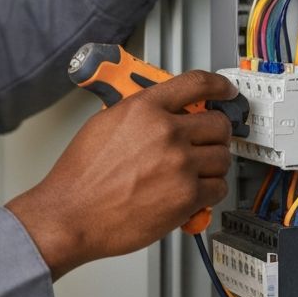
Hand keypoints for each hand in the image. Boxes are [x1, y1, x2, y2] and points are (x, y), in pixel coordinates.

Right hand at [5, 70, 235, 279]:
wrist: (73, 213)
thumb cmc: (81, 176)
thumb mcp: (103, 125)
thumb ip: (138, 113)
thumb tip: (160, 111)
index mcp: (143, 109)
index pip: (196, 84)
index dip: (218, 86)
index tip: (224, 91)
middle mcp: (165, 132)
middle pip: (218, 123)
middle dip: (214, 132)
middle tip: (205, 140)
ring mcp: (180, 164)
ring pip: (223, 157)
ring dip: (212, 164)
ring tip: (191, 170)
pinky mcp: (188, 196)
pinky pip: (219, 187)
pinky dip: (209, 190)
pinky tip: (189, 189)